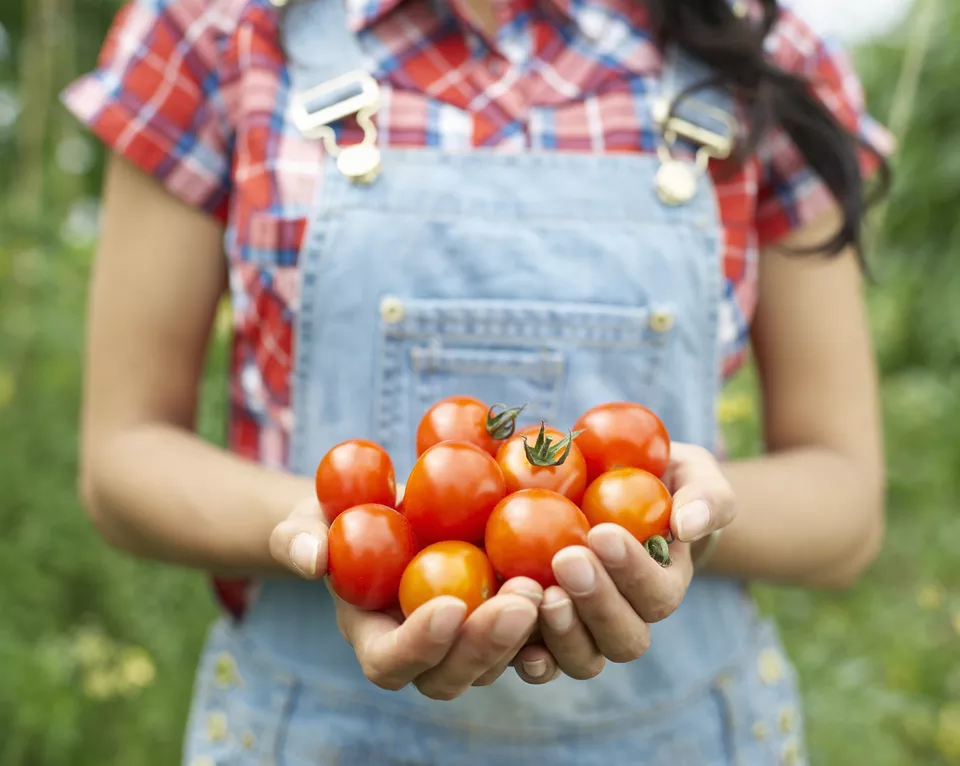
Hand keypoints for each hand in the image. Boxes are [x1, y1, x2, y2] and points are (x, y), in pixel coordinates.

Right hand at [270, 497, 542, 699]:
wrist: (391, 512)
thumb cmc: (343, 517)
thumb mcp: (311, 517)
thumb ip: (300, 536)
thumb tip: (311, 557)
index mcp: (375, 638)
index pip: (391, 662)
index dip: (419, 644)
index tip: (448, 604)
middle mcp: (424, 654)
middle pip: (453, 675)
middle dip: (487, 645)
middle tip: (520, 599)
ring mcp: (468, 642)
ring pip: (500, 662)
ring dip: (528, 632)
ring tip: (550, 582)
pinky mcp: (504, 620)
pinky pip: (534, 637)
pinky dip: (555, 618)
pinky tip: (572, 580)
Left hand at [512, 443, 735, 681]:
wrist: (612, 487)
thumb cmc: (658, 479)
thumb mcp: (693, 475)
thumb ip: (706, 496)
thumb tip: (688, 526)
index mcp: (664, 586)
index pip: (657, 595)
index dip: (631, 571)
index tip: (602, 532)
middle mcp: (627, 618)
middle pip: (623, 638)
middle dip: (596, 602)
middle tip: (567, 559)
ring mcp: (585, 629)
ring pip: (584, 658)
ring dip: (563, 631)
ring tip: (540, 591)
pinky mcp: (544, 628)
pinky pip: (540, 659)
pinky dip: (526, 655)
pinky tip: (508, 624)